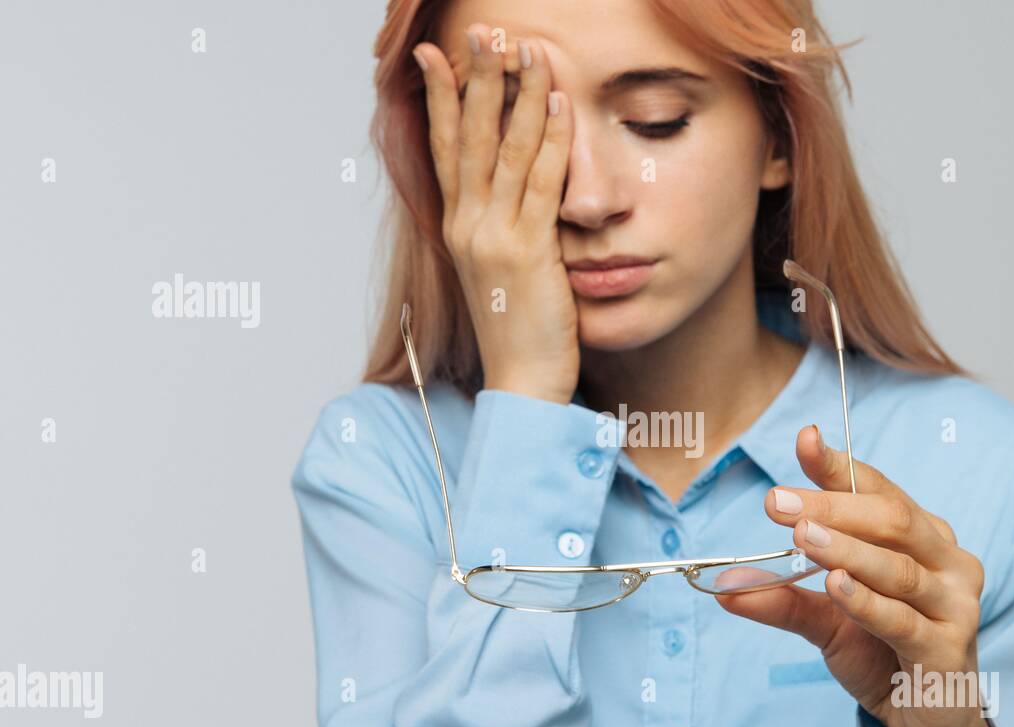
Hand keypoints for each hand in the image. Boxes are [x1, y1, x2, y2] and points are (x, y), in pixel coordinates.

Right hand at [413, 25, 578, 405]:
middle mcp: (467, 226)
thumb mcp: (498, 273)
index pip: (445, 149)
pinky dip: (550, 140)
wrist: (521, 385)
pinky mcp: (528, 251)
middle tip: (484, 29)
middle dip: (477, 78)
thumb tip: (510, 199)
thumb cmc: (516, 334)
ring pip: (503, 149)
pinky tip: (559, 103)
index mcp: (457, 228)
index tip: (436, 54)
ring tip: (524, 47)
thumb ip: (500, 230)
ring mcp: (494, 237)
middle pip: (469, 136)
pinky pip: (541, 182)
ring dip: (516, 94)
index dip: (442, 98)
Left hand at [717, 425, 999, 726]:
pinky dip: (866, 602)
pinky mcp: (950, 650)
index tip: (804, 440)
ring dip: (846, 550)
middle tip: (776, 502)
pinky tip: (835, 586)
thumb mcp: (826, 622)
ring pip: (898, 567)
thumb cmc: (884, 658)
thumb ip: (783, 598)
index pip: (880, 491)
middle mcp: (947, 561)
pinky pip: (903, 620)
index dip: (840, 467)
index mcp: (923, 538)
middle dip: (831, 507)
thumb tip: (724, 587)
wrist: (928, 726)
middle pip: (890, 520)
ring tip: (800, 537)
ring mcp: (956, 604)